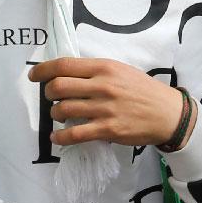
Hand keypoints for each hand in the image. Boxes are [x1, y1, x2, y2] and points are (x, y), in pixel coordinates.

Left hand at [28, 58, 192, 148]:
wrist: (167, 113)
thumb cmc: (143, 90)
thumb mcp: (121, 71)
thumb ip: (97, 72)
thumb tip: (68, 75)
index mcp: (105, 67)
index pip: (64, 65)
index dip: (43, 70)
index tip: (34, 75)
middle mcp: (103, 86)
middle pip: (58, 87)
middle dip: (49, 93)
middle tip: (53, 98)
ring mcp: (104, 109)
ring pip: (63, 110)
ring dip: (55, 114)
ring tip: (60, 116)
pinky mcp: (107, 130)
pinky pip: (74, 134)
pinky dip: (60, 137)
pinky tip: (58, 137)